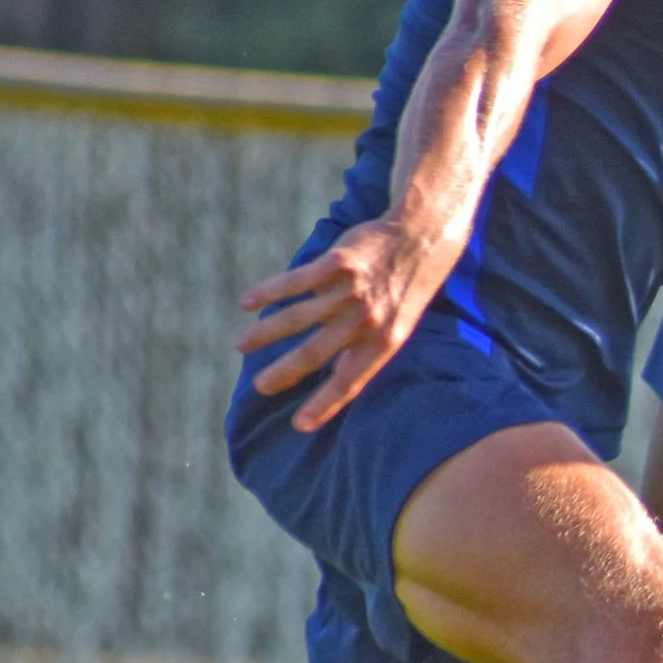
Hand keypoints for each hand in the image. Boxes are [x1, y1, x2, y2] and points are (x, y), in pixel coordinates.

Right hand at [236, 219, 453, 431]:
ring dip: (264, 334)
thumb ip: (367, 347)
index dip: (324, 405)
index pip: (350, 381)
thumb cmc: (404, 286)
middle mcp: (366, 321)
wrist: (420, 237)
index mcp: (384, 342)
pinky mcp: (337, 264)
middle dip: (283, 374)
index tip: (300, 425)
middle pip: (314, 353)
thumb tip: (338, 371)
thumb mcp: (398, 324)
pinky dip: (268, 293)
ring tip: (242, 346)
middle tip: (260, 388)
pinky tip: (247, 303)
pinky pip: (294, 282)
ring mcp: (351, 292)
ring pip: (296, 318)